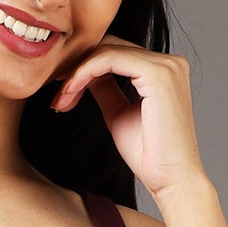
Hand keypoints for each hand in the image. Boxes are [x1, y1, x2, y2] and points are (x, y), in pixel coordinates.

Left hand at [49, 40, 204, 198]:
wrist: (171, 181)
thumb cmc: (149, 157)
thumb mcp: (119, 114)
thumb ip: (105, 88)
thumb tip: (84, 73)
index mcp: (164, 70)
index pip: (117, 53)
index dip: (85, 66)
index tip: (61, 90)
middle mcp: (169, 62)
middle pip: (111, 46)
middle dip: (78, 66)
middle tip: (56, 91)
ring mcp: (166, 65)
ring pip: (107, 51)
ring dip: (77, 72)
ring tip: (61, 98)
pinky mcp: (158, 73)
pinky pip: (109, 60)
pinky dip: (85, 73)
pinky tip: (70, 92)